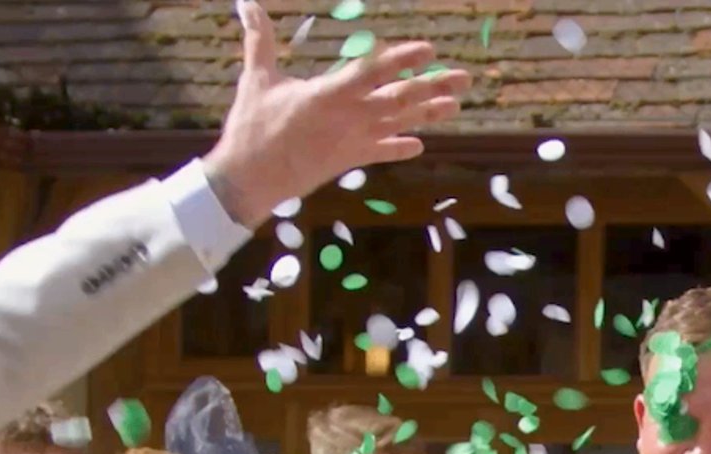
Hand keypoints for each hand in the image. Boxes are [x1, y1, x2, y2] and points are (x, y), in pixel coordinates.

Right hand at [201, 2, 469, 228]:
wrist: (251, 179)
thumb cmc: (252, 126)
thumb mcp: (256, 78)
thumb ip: (259, 39)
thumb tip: (246, 2)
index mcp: (329, 94)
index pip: (373, 72)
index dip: (402, 60)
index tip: (428, 50)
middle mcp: (350, 117)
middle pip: (400, 98)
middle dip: (433, 86)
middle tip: (464, 77)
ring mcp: (354, 141)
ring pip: (399, 123)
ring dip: (429, 114)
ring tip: (456, 104)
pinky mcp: (350, 160)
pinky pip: (382, 152)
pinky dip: (400, 147)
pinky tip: (419, 144)